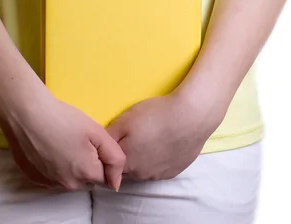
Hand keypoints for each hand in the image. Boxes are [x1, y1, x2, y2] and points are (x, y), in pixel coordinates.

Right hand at [0, 90, 125, 190]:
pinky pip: (51, 176)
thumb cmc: (64, 119)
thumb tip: (116, 183)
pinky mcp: (33, 177)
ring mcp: (49, 183)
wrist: (27, 114)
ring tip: (61, 142)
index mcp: (86, 174)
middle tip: (78, 141)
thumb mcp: (98, 133)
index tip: (93, 144)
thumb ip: (115, 159)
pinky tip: (47, 148)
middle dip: (87, 166)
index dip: (103, 161)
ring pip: (68, 179)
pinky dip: (52, 166)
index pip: (105, 178)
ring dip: (70, 167)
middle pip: (86, 180)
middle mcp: (68, 185)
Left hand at [106, 89, 225, 180]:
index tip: (115, 142)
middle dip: (126, 156)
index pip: (109, 167)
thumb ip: (108, 138)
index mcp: (126, 164)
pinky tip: (163, 143)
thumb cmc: (154, 116)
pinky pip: (160, 168)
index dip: (109, 155)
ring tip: (150, 138)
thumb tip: (99, 150)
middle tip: (133, 136)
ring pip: (144, 169)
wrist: (191, 117)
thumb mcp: (124, 120)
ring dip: (143, 159)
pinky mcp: (175, 171)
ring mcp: (159, 174)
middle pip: (127, 169)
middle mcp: (141, 175)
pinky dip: (159, 159)